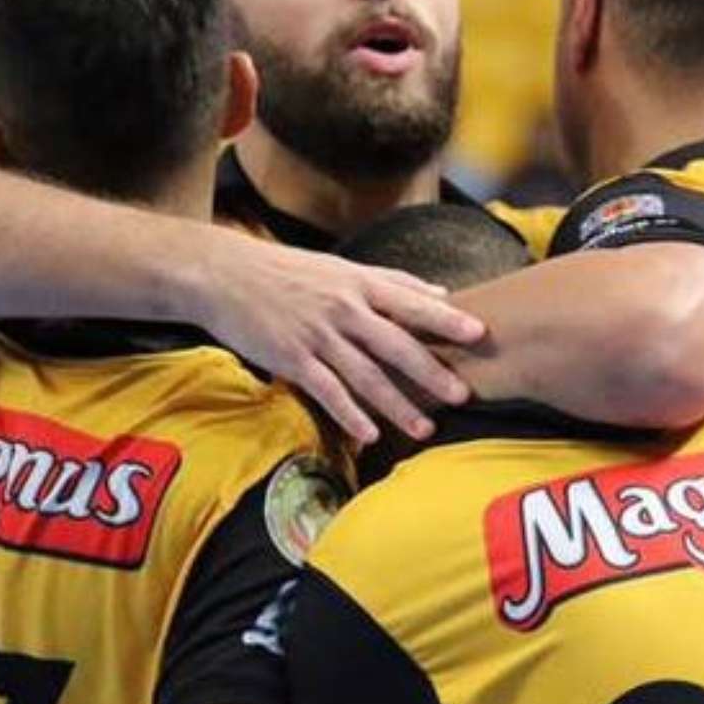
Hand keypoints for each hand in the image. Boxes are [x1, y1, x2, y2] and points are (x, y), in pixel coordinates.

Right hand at [197, 230, 485, 444]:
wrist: (224, 274)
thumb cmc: (288, 271)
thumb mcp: (342, 268)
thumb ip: (392, 282)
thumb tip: (441, 294)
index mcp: (358, 284)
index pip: (410, 302)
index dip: (446, 319)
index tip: (479, 333)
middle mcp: (343, 309)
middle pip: (395, 344)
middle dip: (430, 372)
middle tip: (463, 394)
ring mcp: (317, 335)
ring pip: (365, 375)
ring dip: (397, 405)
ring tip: (425, 430)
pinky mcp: (291, 358)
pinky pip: (326, 391)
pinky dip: (349, 413)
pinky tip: (370, 434)